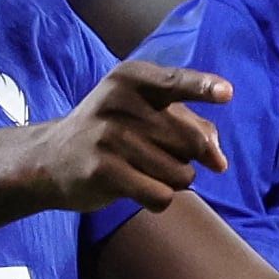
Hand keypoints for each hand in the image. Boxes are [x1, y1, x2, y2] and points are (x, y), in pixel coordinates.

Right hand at [24, 61, 227, 214]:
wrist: (50, 160)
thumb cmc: (111, 134)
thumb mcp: (144, 113)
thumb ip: (189, 125)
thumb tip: (220, 161)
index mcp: (131, 78)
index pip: (176, 82)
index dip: (204, 88)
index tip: (227, 93)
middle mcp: (119, 102)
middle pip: (191, 142)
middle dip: (190, 158)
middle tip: (161, 157)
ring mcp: (108, 136)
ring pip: (180, 173)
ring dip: (173, 181)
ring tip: (143, 171)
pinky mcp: (102, 170)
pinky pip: (160, 194)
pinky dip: (159, 199)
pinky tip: (138, 190)